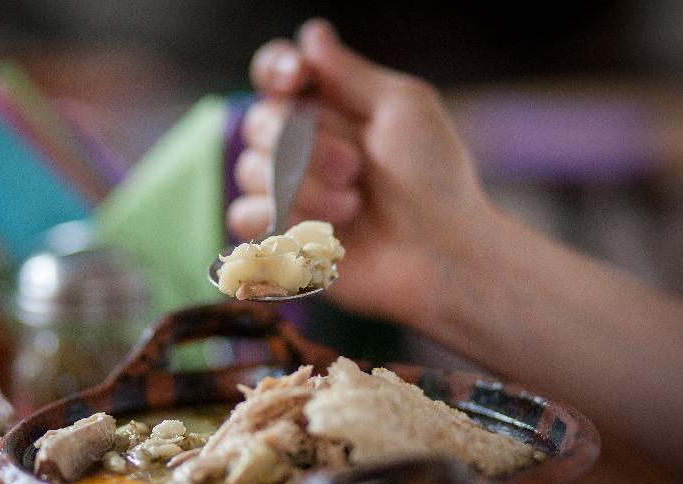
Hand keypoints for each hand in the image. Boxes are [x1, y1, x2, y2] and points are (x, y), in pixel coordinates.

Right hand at [230, 19, 494, 325]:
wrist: (439, 252)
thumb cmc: (434, 179)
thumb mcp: (403, 108)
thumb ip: (351, 72)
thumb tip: (311, 33)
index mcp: (328, 107)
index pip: (275, 72)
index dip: (277, 70)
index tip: (299, 78)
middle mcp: (299, 144)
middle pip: (258, 120)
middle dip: (305, 144)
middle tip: (355, 168)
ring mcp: (286, 190)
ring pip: (250, 170)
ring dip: (304, 188)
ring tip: (353, 207)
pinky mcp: (279, 234)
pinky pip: (242, 214)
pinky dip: (281, 219)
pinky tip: (322, 232)